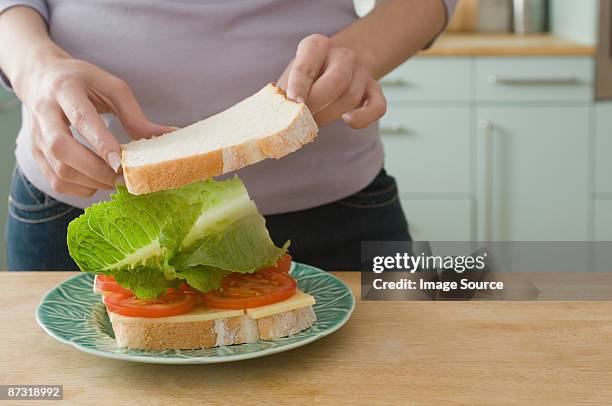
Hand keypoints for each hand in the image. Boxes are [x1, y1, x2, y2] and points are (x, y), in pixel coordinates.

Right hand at [14, 54, 173, 196]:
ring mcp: (36, 135)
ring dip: (90, 182)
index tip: (121, 163)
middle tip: (123, 178)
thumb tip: (167, 135)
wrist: (40, 77)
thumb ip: (135, 114)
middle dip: (95, 170)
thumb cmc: (83, 81)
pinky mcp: (35, 152)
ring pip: (58, 170)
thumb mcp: (111, 87)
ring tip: (115, 181)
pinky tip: (98, 182)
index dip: (101, 144)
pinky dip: (80, 189)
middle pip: (62, 149)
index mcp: (65, 89)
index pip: (82, 119)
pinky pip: (55, 181)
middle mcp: (44, 113)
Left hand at [277, 34, 385, 128]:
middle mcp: (342, 54)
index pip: (307, 66)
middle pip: (336, 81)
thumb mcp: (292, 75)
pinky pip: (377, 108)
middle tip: (303, 120)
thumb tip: (274, 121)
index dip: (299, 87)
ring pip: (351, 97)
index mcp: (315, 46)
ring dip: (331, 115)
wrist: (338, 61)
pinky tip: (347, 119)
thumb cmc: (308, 75)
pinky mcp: (375, 88)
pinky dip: (361, 119)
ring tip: (315, 121)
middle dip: (318, 105)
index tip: (294, 104)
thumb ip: (285, 94)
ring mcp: (361, 70)